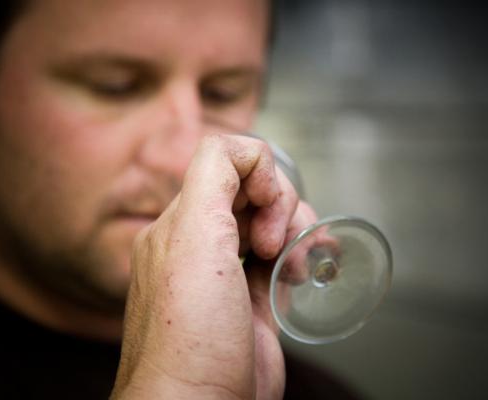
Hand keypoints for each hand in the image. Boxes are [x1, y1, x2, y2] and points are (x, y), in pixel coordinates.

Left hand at [110, 134, 316, 399]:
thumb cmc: (191, 332)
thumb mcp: (194, 235)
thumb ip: (213, 175)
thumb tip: (244, 151)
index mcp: (179, 223)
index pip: (224, 163)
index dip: (259, 173)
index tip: (267, 204)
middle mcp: (201, 244)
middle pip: (255, 193)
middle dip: (282, 205)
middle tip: (277, 241)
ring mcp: (228, 274)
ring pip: (275, 225)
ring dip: (298, 230)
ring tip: (299, 261)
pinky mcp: (252, 302)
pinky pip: (283, 260)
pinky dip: (302, 254)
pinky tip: (308, 268)